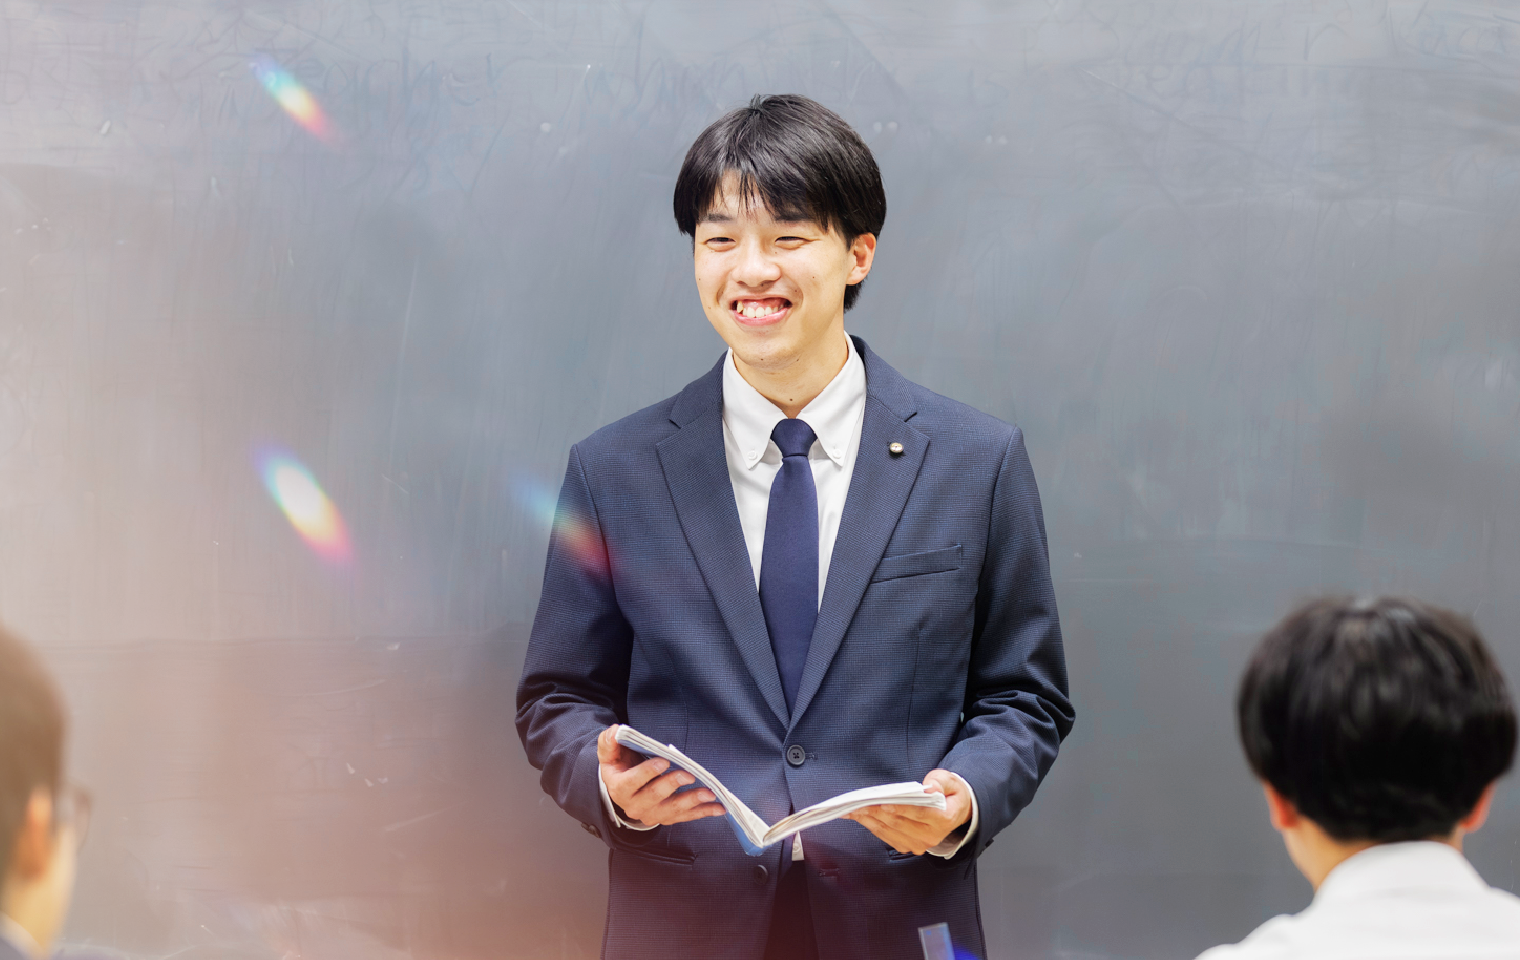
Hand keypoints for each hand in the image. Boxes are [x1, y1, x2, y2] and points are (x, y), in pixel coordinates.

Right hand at [597, 725, 726, 827]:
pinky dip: (703, 812)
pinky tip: (718, 807)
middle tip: (688, 774)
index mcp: (620, 788)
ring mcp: (652, 814)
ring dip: (692, 801)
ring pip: (673, 810)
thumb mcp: (609, 754)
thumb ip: (609, 742)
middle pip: (654, 797)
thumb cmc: (620, 767)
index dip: (647, 772)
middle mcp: (635, 806)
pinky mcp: (667, 817)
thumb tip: (615, 731)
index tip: (664, 761)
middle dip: (672, 785)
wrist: (623, 790)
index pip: (632, 782)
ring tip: (709, 793)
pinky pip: (686, 816)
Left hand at [843, 769, 971, 854]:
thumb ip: (940, 782)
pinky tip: (859, 816)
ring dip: (869, 819)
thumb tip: (929, 788)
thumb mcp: (951, 781)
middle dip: (877, 812)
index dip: (901, 809)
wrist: (954, 812)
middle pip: (899, 823)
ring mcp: (919, 844)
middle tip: (860, 802)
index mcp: (944, 819)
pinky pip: (886, 836)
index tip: (884, 803)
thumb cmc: (949, 794)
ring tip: (854, 808)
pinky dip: (871, 825)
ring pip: (889, 831)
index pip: (920, 814)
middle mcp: (931, 836)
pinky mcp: (908, 846)